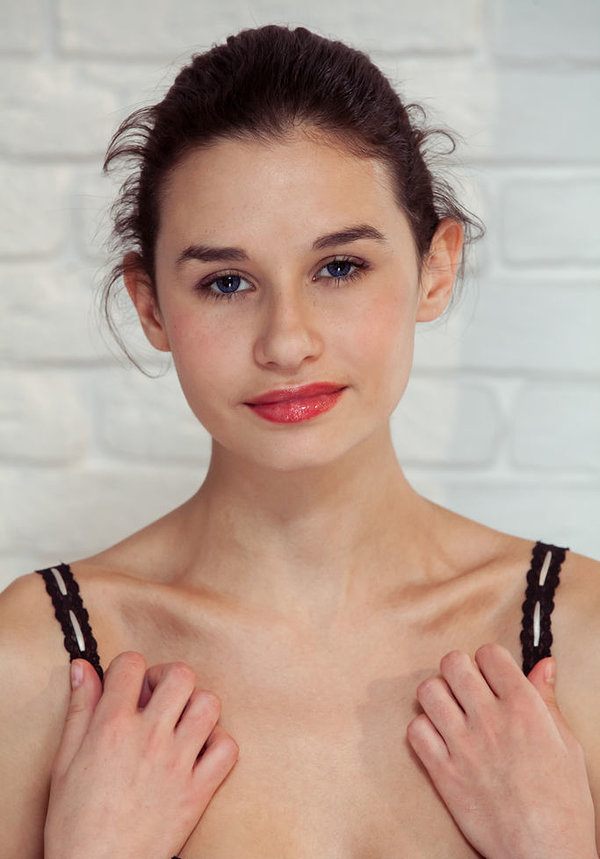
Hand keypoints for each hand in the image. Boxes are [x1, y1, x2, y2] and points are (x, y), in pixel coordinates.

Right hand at [44, 652, 238, 858]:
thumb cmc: (75, 822)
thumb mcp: (64, 761)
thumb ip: (79, 710)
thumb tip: (83, 669)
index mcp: (112, 727)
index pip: (132, 664)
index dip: (129, 668)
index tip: (127, 686)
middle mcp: (150, 738)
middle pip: (180, 674)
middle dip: (168, 677)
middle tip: (157, 698)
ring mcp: (178, 763)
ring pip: (209, 704)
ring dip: (196, 706)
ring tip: (180, 722)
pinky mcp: (198, 790)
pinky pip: (227, 748)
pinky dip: (218, 744)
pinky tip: (199, 752)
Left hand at [406, 644, 596, 858]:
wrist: (545, 853)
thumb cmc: (563, 804)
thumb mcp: (566, 744)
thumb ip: (547, 699)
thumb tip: (543, 665)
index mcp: (523, 707)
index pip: (489, 654)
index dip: (489, 661)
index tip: (491, 675)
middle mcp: (490, 719)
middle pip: (453, 663)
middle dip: (459, 670)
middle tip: (467, 689)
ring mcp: (462, 745)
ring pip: (429, 690)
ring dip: (438, 695)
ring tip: (450, 710)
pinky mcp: (443, 772)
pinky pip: (415, 730)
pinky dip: (423, 730)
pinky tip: (440, 739)